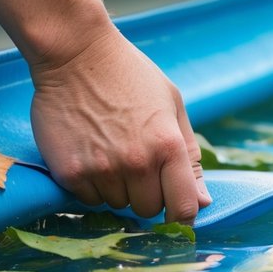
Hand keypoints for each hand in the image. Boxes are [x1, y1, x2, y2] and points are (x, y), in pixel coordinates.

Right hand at [29, 28, 210, 223]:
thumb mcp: (171, 105)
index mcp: (168, 146)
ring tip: (108, 149)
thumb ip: (189, 157)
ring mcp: (102, 170)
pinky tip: (88, 152)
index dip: (182, 217)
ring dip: (115, 187)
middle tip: (133, 161)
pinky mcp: (70, 172)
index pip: (184, 208)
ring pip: (116, 204)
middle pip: (148, 210)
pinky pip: (87, 199)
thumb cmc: (128, 75)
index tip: (175, 215)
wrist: (75, 54)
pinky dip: (90, 184)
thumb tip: (202, 202)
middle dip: (145, 193)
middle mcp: (137, 163)